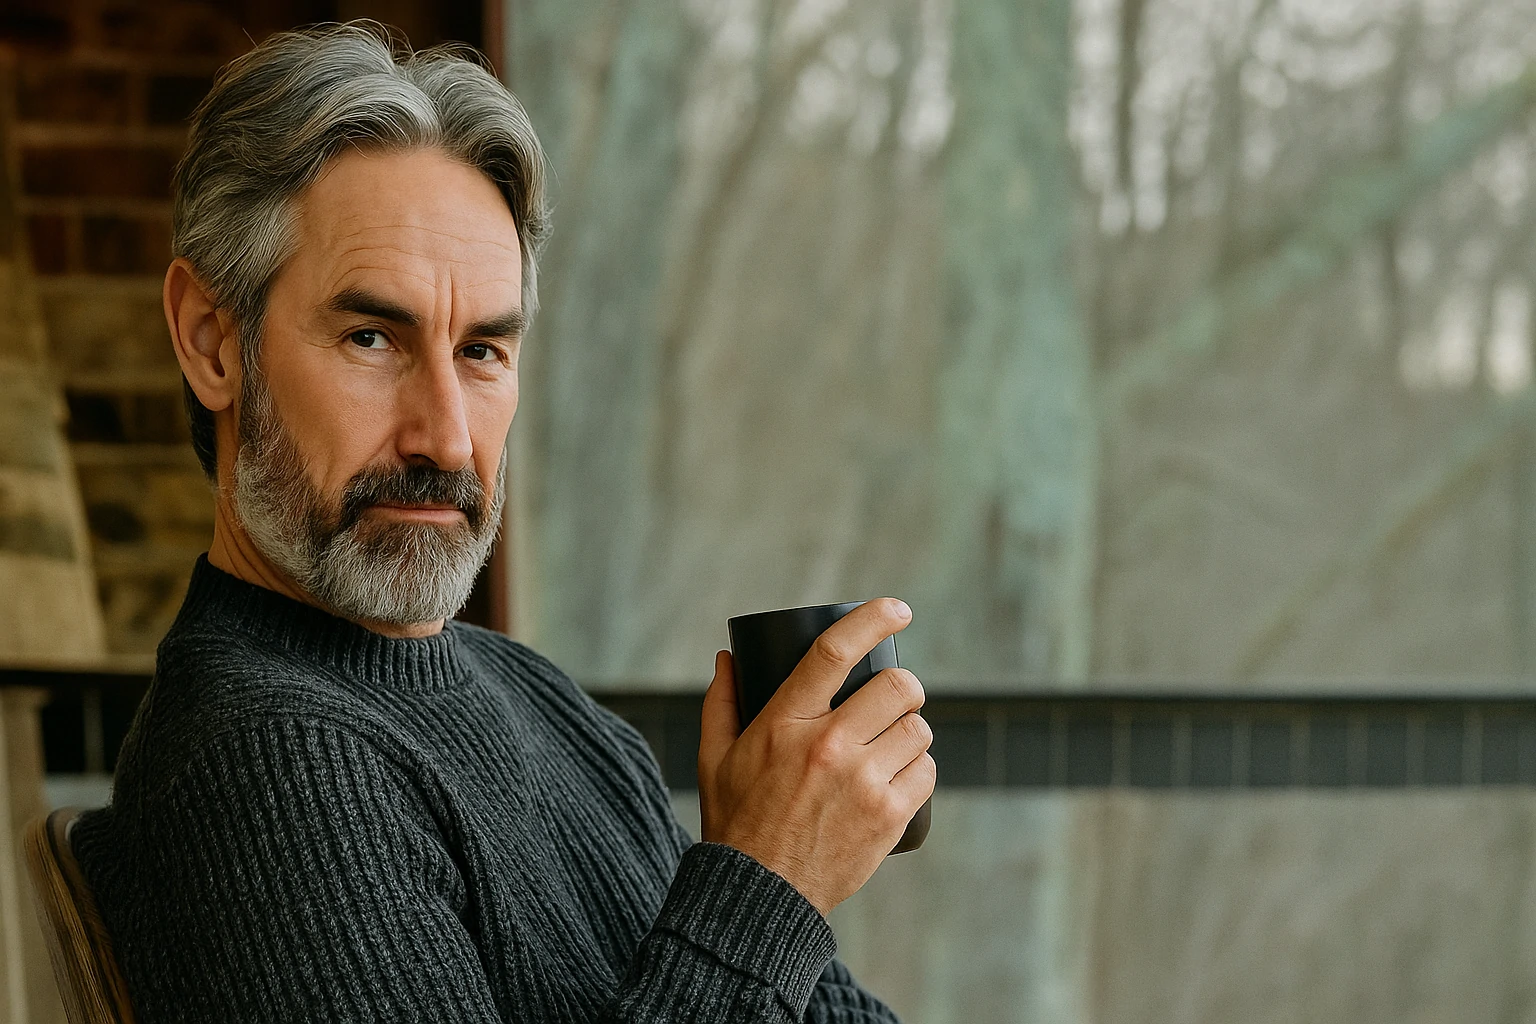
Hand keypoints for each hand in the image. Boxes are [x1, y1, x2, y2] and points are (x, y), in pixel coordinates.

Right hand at [696, 598, 935, 915]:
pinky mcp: (888, 816)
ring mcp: (862, 782)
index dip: (872, 620)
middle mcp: (828, 746)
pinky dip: (920, 770)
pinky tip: (899, 777)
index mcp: (784, 723)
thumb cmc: (736, 822)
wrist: (760, 895)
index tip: (897, 609)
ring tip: (891, 745)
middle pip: (896, 687)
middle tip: (893, 700)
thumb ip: (721, 702)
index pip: (834, 651)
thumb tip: (728, 656)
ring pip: (918, 729)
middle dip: (902, 688)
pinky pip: (927, 771)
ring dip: (911, 730)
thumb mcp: (715, 758)